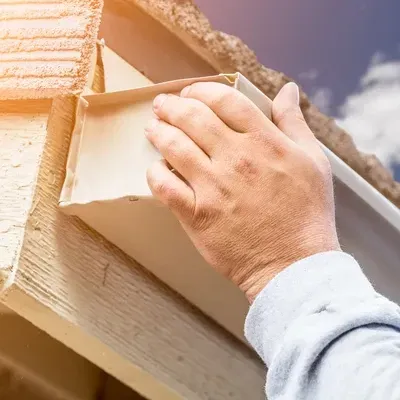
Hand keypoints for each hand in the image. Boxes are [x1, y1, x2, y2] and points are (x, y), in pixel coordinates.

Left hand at [145, 81, 339, 301]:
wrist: (293, 265)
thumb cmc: (307, 214)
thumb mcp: (314, 162)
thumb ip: (295, 123)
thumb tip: (288, 91)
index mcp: (264, 143)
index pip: (225, 100)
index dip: (202, 90)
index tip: (192, 92)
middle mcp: (235, 160)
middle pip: (193, 118)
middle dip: (172, 105)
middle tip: (162, 105)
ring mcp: (213, 188)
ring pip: (173, 147)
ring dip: (158, 132)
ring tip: (152, 128)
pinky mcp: (197, 216)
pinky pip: (164, 187)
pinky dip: (154, 173)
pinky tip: (155, 168)